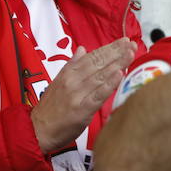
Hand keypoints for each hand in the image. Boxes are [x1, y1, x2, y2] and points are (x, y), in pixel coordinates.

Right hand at [30, 37, 136, 152]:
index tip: (123, 41)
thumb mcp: (57, 81)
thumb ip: (71, 65)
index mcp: (68, 73)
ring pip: (100, 76)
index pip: (92, 56)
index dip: (109, 48)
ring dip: (117, 64)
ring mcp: (78, 94)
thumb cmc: (50, 108)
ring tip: (130, 54)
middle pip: (98, 63)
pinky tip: (119, 75)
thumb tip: (82, 50)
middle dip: (117, 52)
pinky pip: (98, 95)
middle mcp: (73, 80)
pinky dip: (109, 84)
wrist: (38, 130)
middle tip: (131, 44)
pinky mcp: (82, 109)